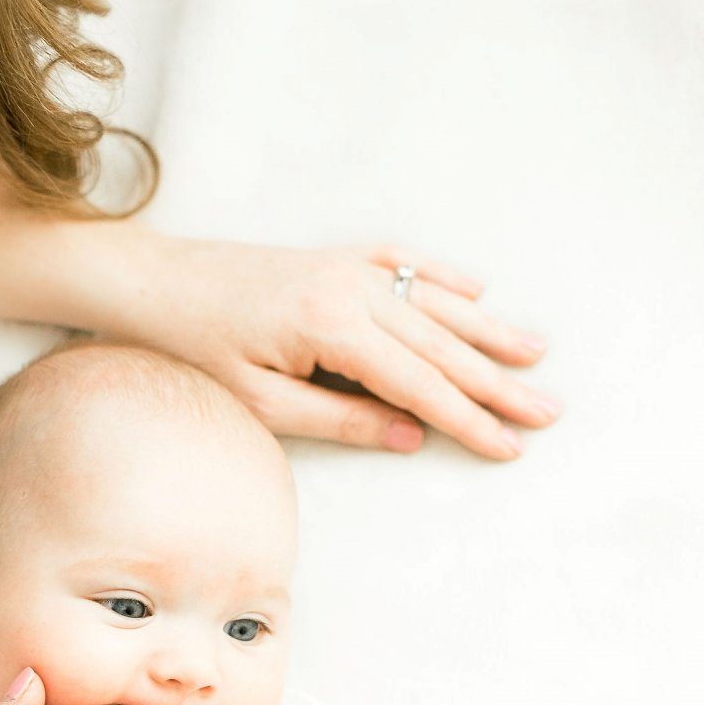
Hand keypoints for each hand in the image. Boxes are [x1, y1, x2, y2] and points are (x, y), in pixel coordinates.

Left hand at [111, 233, 558, 461]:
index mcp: (333, 327)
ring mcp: (346, 266)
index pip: (420, 384)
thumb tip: (411, 436)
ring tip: (536, 354)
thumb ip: (341, 419)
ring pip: (433, 304)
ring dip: (487, 331)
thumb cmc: (196, 351)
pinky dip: (443, 282)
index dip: (469, 419)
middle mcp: (350, 287)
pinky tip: (478, 296)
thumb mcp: (264, 404)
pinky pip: (404, 266)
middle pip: (441, 344)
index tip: (510, 445)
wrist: (154, 284)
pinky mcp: (334, 258)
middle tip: (549, 411)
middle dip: (497, 381)